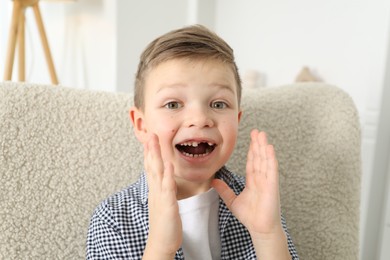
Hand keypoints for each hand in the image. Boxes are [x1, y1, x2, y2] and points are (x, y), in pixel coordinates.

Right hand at [142, 134, 181, 258]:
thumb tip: (162, 182)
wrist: (161, 243)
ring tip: (155, 141)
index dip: (149, 153)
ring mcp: (160, 197)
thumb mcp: (162, 204)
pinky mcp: (167, 204)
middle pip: (151, 166)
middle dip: (150, 149)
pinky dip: (168, 175)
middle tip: (150, 134)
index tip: (149, 140)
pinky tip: (168, 164)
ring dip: (156, 156)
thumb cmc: (164, 225)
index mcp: (155, 191)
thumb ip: (161, 191)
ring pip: (157, 172)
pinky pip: (168, 187)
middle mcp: (155, 191)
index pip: (150, 168)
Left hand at [212, 129, 282, 238]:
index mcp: (253, 182)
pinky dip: (271, 158)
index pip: (252, 162)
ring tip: (262, 134)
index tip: (251, 139)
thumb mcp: (232, 201)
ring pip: (265, 160)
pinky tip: (269, 148)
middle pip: (259, 158)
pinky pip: (271, 169)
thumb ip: (224, 190)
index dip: (251, 150)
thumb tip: (213, 181)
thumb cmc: (250, 216)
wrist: (260, 228)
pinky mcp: (272, 185)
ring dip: (263, 147)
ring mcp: (268, 181)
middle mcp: (261, 179)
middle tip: (256, 131)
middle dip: (257, 144)